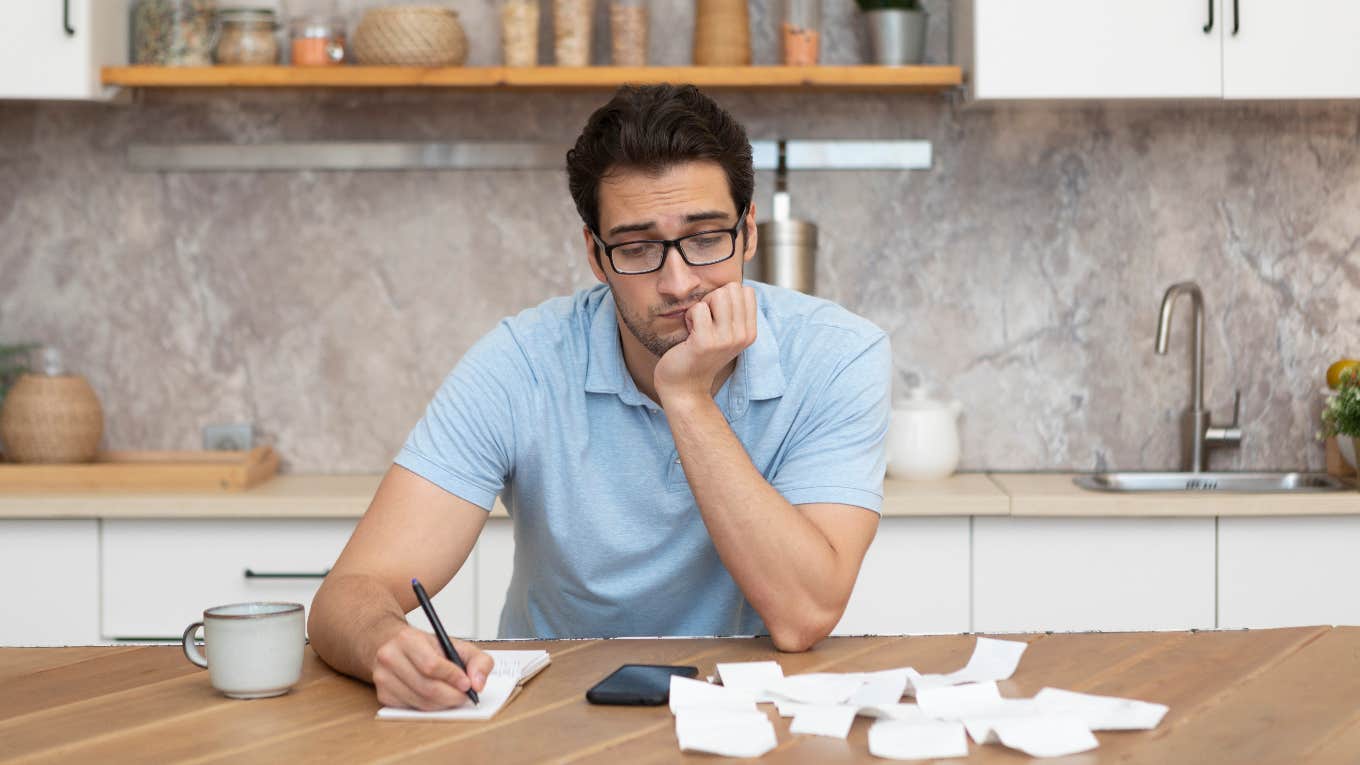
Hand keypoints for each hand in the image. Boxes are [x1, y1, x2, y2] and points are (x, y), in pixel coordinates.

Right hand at [371, 624, 494, 709]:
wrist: (391, 643)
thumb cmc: (425, 645)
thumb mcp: (455, 644)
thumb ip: (477, 660)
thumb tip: (478, 684)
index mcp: (407, 639)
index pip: (431, 665)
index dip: (452, 678)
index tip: (467, 684)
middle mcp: (390, 657)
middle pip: (427, 688)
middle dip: (452, 696)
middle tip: (465, 696)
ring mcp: (383, 678)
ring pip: (421, 702)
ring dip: (443, 704)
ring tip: (453, 696)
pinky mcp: (383, 695)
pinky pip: (412, 709)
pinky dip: (429, 707)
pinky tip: (436, 698)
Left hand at [654, 282, 757, 404]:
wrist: (684, 386)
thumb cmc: (699, 355)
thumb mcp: (725, 334)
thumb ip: (733, 312)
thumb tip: (731, 284)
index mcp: (750, 332)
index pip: (746, 291)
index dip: (726, 297)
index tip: (716, 317)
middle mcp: (742, 335)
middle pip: (732, 288)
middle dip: (713, 298)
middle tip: (704, 321)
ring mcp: (725, 339)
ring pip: (717, 294)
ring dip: (702, 306)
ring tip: (697, 326)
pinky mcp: (705, 342)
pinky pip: (698, 308)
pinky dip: (689, 316)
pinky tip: (689, 333)